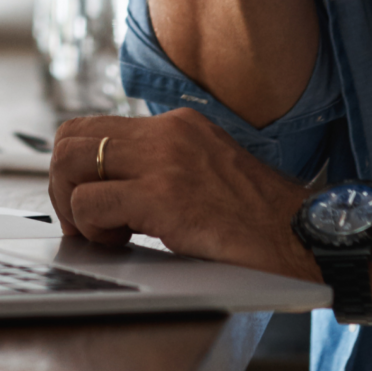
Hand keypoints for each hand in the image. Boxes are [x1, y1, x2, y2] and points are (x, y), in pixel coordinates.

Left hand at [48, 109, 320, 281]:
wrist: (309, 238)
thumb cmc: (265, 223)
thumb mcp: (211, 175)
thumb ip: (167, 170)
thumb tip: (115, 189)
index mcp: (179, 125)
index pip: (95, 126)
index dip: (77, 168)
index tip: (88, 203)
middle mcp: (168, 133)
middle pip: (70, 138)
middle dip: (62, 185)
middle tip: (85, 223)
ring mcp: (165, 161)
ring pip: (70, 164)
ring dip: (74, 207)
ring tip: (106, 235)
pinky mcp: (164, 197)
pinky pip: (91, 203)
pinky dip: (92, 229)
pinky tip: (122, 245)